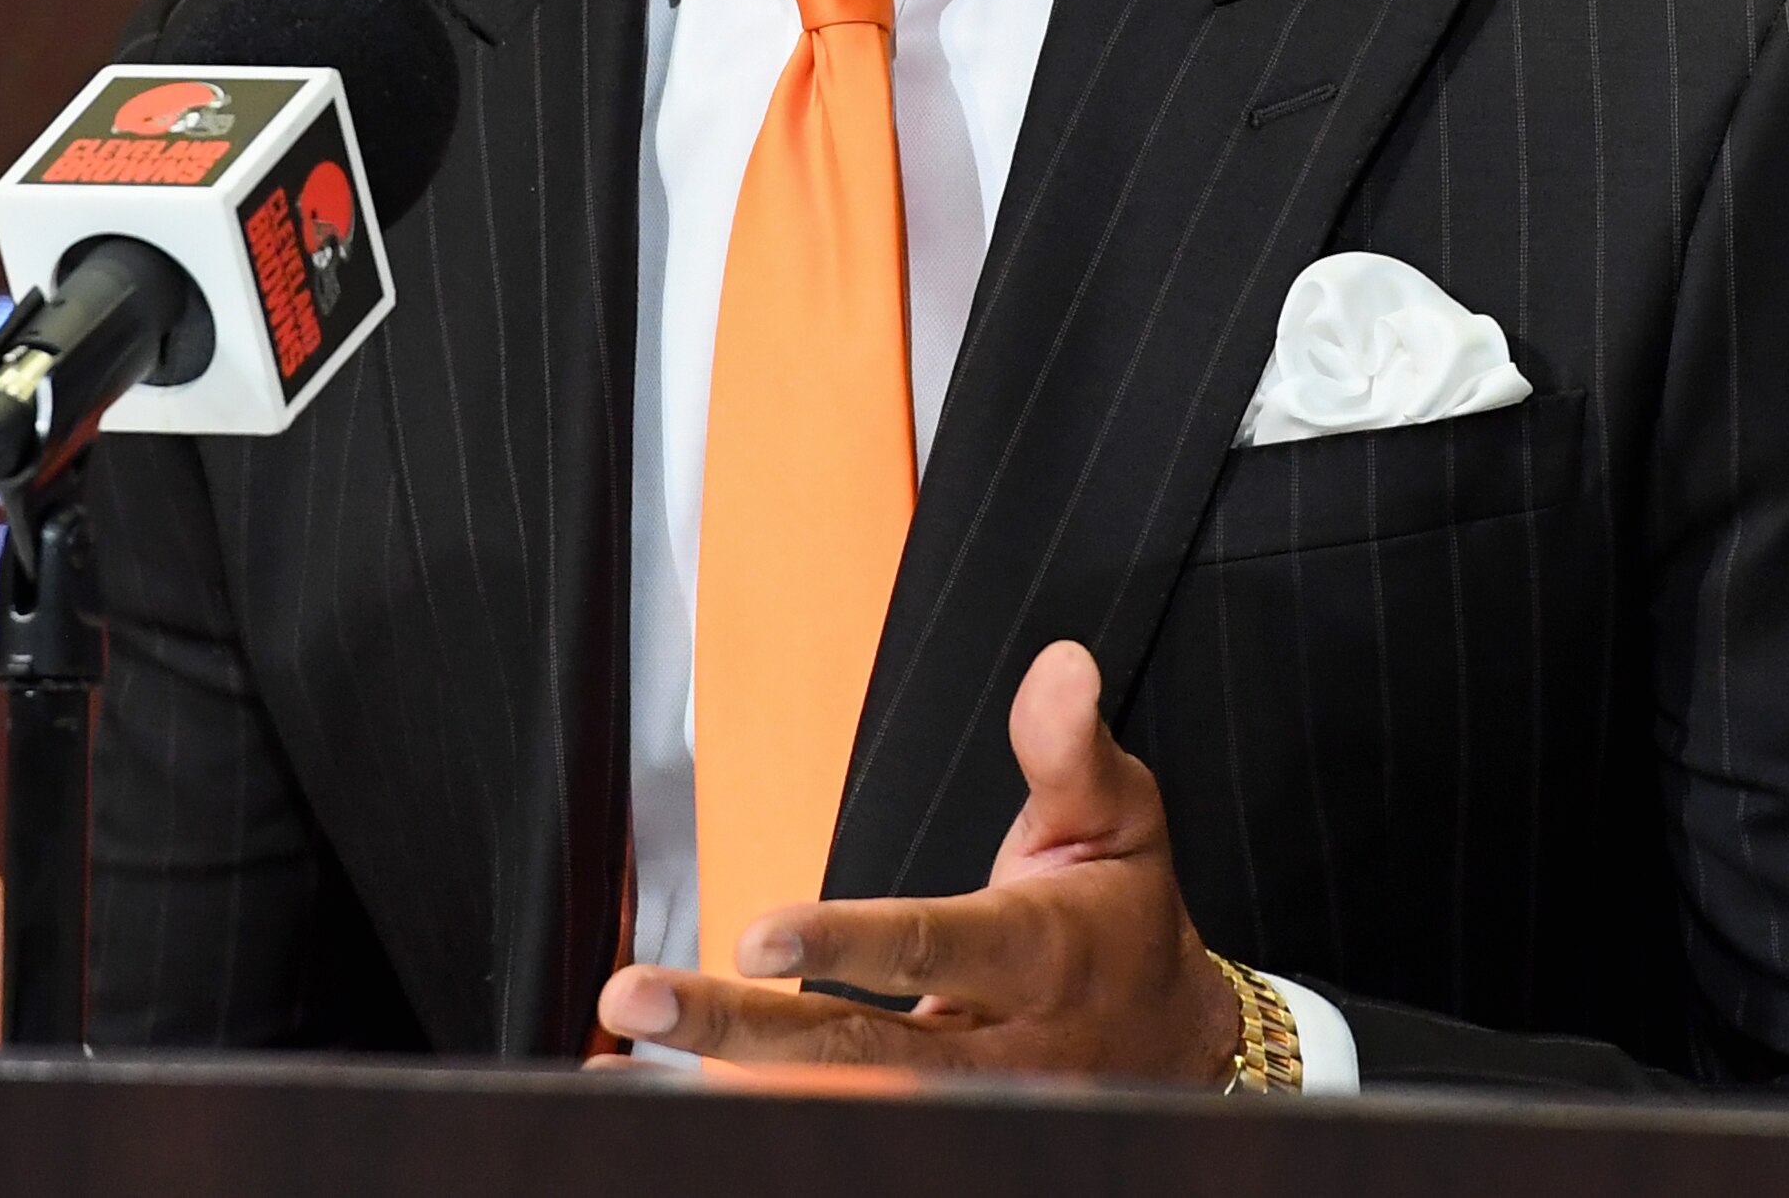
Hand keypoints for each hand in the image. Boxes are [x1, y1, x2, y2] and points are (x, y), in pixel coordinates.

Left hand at [595, 641, 1243, 1082]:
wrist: (1174, 1048)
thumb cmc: (1124, 920)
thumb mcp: (1121, 819)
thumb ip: (1071, 749)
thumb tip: (1059, 664)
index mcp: (1035, 955)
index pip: (931, 948)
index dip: (844, 946)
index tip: (759, 937)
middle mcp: (990, 1047)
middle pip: (853, 1050)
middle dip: (736, 1029)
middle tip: (636, 996)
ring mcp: (953, 1100)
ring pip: (830, 1101)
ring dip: (719, 1078)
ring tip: (615, 1058)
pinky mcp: (924, 1123)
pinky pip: (829, 1125)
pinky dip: (738, 1111)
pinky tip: (649, 1094)